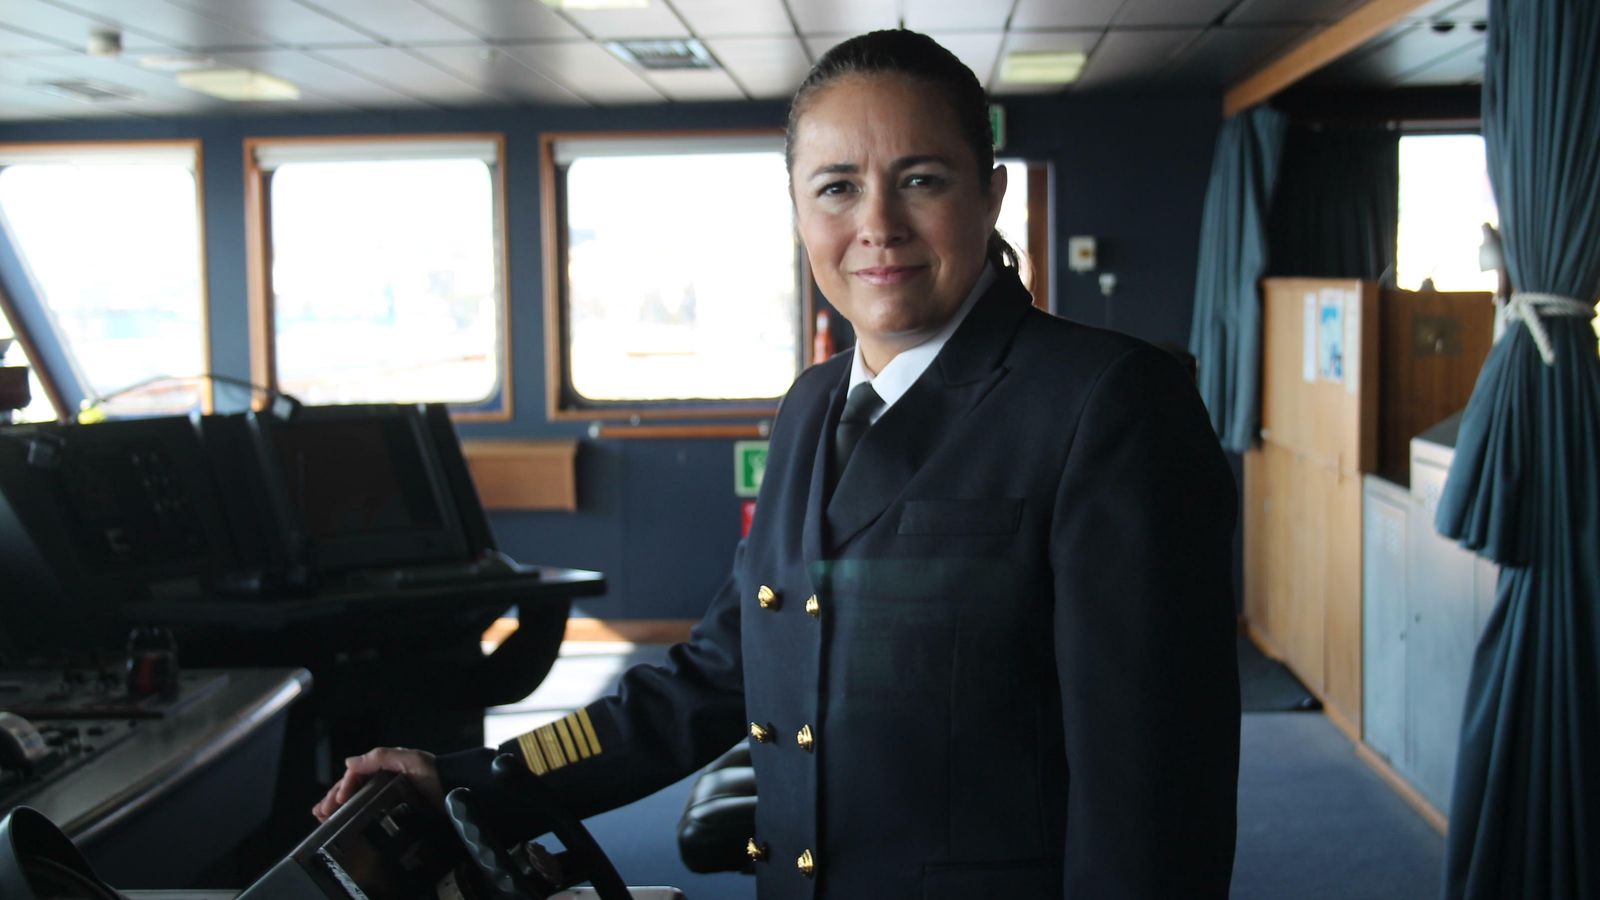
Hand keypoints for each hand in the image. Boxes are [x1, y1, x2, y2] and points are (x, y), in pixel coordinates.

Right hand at [311, 747, 442, 821]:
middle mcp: (384, 780)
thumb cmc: (436, 774)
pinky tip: (341, 823)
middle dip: (333, 800)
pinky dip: (351, 817)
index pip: (356, 775)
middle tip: (321, 813)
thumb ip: (381, 757)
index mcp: (385, 767)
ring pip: (355, 802)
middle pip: (352, 790)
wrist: (456, 792)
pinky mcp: (392, 811)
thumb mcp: (409, 760)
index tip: (336, 802)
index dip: (342, 788)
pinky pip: (367, 813)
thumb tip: (350, 762)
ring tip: (323, 819)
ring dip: (337, 809)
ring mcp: (387, 796)